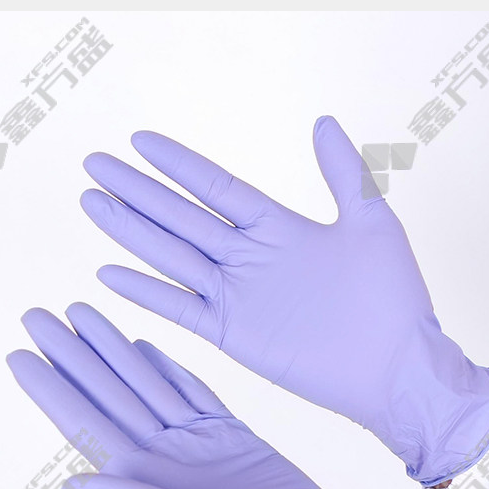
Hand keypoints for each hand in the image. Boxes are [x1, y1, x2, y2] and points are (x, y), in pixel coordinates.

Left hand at [6, 302, 455, 488]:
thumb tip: (70, 486)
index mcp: (147, 481)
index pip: (86, 425)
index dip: (51, 389)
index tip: (20, 353)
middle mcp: (163, 458)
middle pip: (108, 395)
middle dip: (74, 356)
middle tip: (40, 315)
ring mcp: (195, 444)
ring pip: (145, 384)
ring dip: (113, 351)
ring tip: (85, 314)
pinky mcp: (229, 434)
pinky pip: (189, 391)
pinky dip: (166, 367)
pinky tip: (143, 345)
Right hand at [79, 116, 488, 485]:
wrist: (397, 368)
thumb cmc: (394, 298)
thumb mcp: (372, 222)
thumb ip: (344, 173)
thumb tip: (323, 120)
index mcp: (278, 227)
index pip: (215, 186)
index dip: (177, 163)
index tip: (139, 140)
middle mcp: (249, 257)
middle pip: (180, 215)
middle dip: (136, 190)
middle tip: (95, 164)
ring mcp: (237, 295)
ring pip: (171, 255)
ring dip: (130, 231)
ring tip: (91, 202)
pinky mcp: (234, 334)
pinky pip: (180, 309)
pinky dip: (145, 292)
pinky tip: (109, 273)